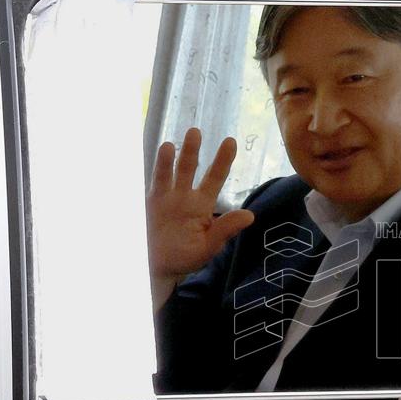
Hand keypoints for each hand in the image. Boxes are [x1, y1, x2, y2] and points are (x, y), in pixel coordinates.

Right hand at [147, 127, 254, 307]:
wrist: (157, 268)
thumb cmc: (185, 257)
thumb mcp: (208, 247)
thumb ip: (225, 230)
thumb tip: (250, 216)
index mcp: (202, 204)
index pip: (215, 178)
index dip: (222, 160)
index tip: (230, 141)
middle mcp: (184, 195)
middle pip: (190, 168)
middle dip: (192, 150)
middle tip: (196, 131)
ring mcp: (165, 197)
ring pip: (169, 173)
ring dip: (169, 159)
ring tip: (170, 145)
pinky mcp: (149, 204)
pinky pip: (152, 185)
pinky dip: (154, 172)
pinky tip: (156, 158)